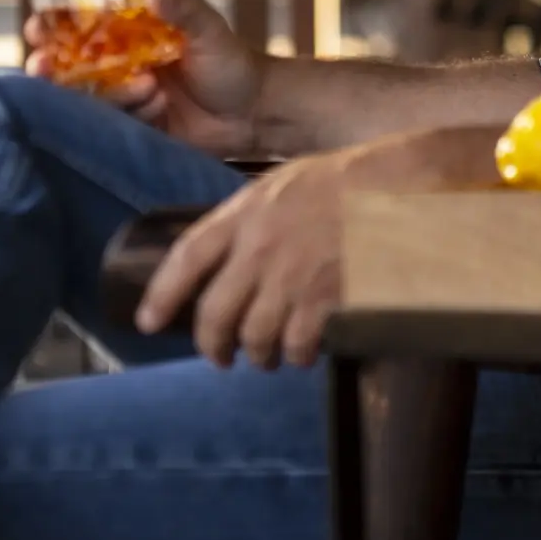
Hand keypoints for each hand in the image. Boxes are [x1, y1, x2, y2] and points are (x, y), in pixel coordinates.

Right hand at [27, 0, 262, 156]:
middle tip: (45, 66)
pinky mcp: (133, 130)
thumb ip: (181, 9)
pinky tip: (160, 107)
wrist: (255, 113)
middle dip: (49, 67)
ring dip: (110, 93)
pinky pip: (112, 126)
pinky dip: (131, 115)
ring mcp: (123, 100)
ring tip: (150, 86)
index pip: (77, 26)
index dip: (51, 26)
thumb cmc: (231, 61)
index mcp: (127, 34)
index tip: (37, 26)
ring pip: (87, 99)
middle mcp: (116, 66)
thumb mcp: (208, 29)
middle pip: (66, 67)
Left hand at [135, 132, 457, 369]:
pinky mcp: (324, 299)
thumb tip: (227, 257)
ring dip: (257, 355)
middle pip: (215, 313)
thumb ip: (248, 220)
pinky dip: (295, 357)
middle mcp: (258, 248)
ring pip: (254, 337)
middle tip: (219, 357)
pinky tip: (301, 354)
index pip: (187, 257)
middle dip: (212, 345)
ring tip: (265, 358)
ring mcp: (291, 276)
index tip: (147, 322)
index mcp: (243, 214)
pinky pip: (296, 345)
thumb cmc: (339, 181)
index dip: (162, 294)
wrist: (393, 187)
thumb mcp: (279, 185)